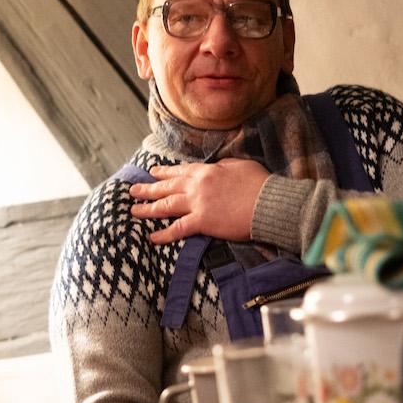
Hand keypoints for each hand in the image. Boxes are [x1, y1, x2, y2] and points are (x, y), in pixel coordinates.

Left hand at [128, 159, 268, 243]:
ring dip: (148, 208)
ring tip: (133, 211)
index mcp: (206, 170)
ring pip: (166, 206)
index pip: (179, 170)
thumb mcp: (240, 165)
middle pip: (167, 187)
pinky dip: (164, 234)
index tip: (153, 172)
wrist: (268, 203)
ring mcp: (198, 204)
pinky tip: (152, 237)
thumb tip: (214, 167)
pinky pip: (178, 229)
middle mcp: (197, 186)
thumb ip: (222, 165)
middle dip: (148, 189)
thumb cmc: (259, 184)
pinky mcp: (203, 222)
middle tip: (133, 191)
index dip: (164, 172)